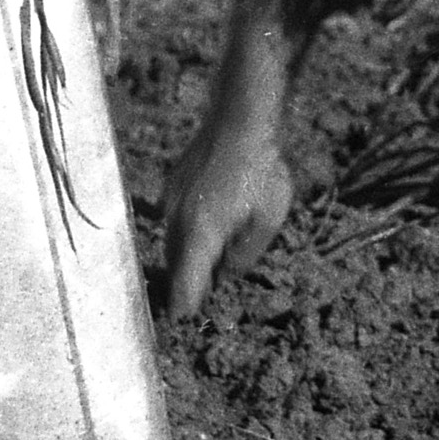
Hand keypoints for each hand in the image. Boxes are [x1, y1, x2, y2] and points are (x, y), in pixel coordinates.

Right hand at [158, 96, 295, 317]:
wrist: (240, 118)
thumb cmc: (261, 168)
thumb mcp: (267, 218)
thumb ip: (245, 254)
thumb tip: (227, 274)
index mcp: (201, 233)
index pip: (183, 283)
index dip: (183, 306)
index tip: (183, 321)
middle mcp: (178, 219)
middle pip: (175, 265)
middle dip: (187, 283)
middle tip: (200, 300)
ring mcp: (171, 200)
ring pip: (173, 242)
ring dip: (188, 257)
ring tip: (209, 265)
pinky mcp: (172, 185)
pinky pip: (174, 220)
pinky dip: (187, 233)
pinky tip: (211, 225)